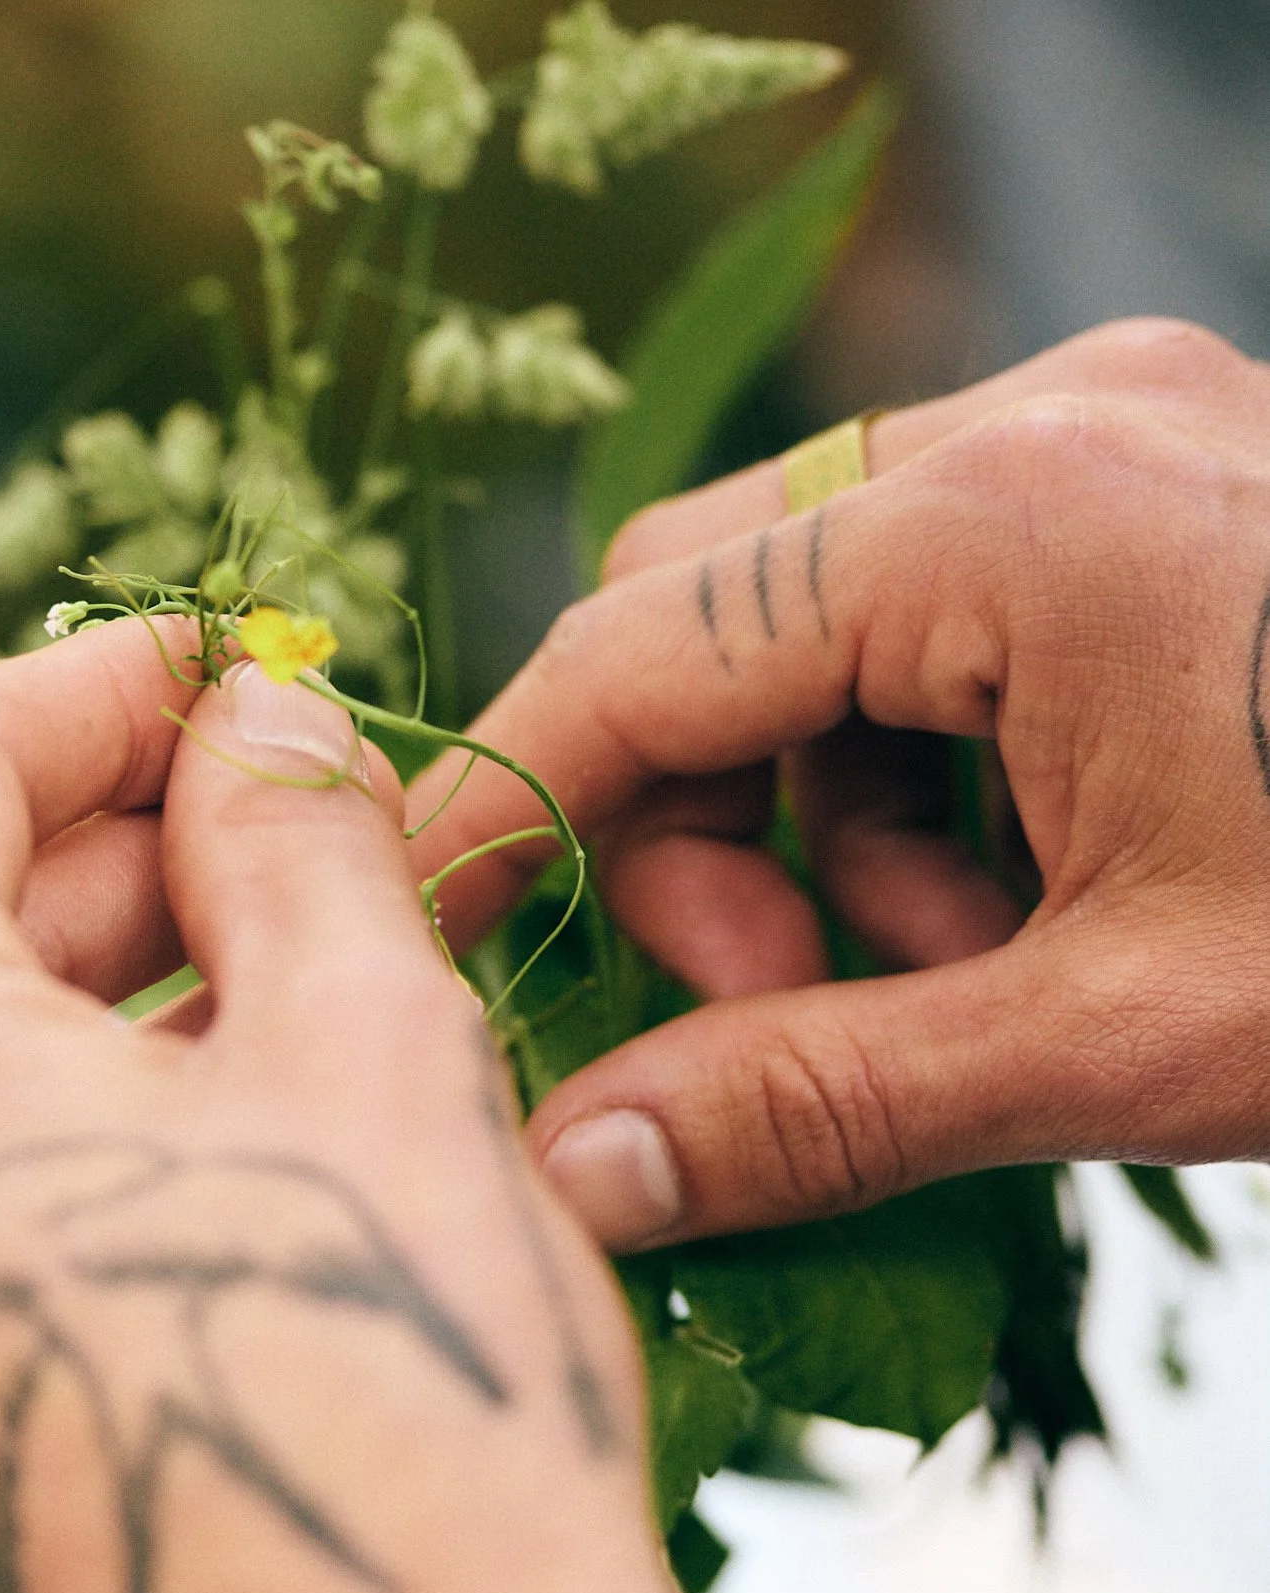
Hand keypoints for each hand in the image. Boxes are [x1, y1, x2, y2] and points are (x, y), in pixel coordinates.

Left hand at [0, 617, 674, 1592]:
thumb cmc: (411, 1427)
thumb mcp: (380, 1052)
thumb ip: (286, 840)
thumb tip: (251, 733)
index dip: (99, 691)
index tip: (225, 681)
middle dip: (109, 893)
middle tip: (303, 866)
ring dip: (77, 1082)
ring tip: (285, 1078)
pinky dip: (24, 1262)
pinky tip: (202, 1273)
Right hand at [416, 316, 1269, 1247]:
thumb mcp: (1126, 1039)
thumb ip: (820, 1099)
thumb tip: (572, 1175)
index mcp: (1012, 520)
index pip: (636, 647)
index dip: (509, 804)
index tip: (421, 938)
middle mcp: (1048, 418)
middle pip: (710, 607)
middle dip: (707, 828)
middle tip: (792, 1006)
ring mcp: (1120, 425)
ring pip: (821, 614)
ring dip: (831, 815)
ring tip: (972, 969)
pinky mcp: (1170, 471)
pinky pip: (945, 604)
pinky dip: (939, 765)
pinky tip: (1042, 891)